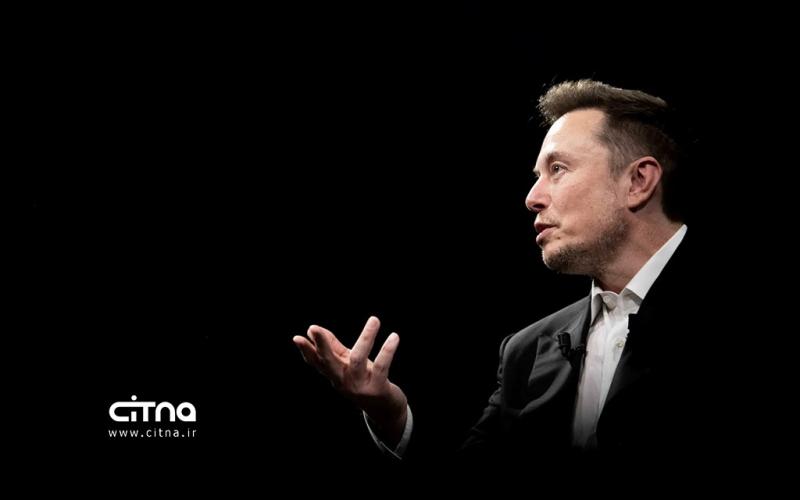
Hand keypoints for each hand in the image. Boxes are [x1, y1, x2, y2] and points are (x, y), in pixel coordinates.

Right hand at [293, 316, 407, 444]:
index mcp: (334, 374)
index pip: (316, 361)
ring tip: (375, 319)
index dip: (306, 350)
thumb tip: (313, 329)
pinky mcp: (377, 388)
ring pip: (358, 359)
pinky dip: (387, 351)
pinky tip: (394, 337)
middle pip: (329, 362)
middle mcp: (343, 381)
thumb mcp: (347, 364)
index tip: (296, 338)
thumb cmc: (364, 380)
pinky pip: (381, 367)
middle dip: (321, 345)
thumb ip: (333, 347)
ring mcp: (359, 386)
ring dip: (366, 337)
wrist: (384, 408)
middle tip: (313, 328)